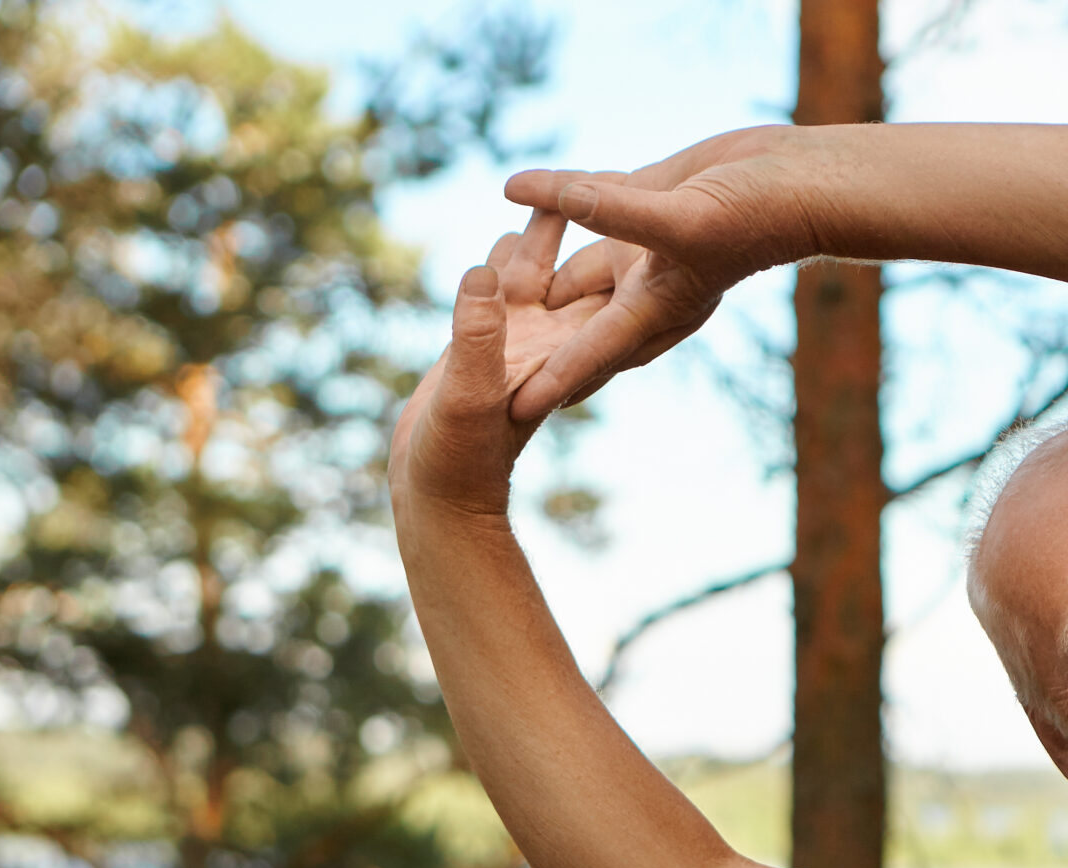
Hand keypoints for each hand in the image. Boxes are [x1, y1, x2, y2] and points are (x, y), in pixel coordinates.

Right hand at [389, 210, 609, 521]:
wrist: (437, 499)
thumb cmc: (457, 460)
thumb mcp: (465, 393)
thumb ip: (476, 336)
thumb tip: (484, 277)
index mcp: (558, 352)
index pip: (596, 284)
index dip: (614, 243)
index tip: (629, 195)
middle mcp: (547, 345)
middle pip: (578, 270)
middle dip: (590, 226)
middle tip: (611, 169)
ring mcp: (518, 346)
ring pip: (537, 275)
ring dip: (548, 236)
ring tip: (563, 183)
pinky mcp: (487, 348)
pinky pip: (501, 294)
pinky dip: (506, 263)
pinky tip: (508, 235)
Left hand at [501, 128, 825, 417]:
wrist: (798, 180)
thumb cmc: (758, 213)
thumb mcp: (684, 218)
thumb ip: (613, 211)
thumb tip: (542, 195)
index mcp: (656, 307)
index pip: (592, 353)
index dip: (552, 381)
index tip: (510, 410)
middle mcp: (644, 285)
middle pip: (575, 325)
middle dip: (537, 348)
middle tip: (486, 374)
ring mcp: (643, 246)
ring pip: (575, 263)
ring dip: (537, 270)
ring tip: (490, 287)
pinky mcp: (647, 203)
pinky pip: (588, 205)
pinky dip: (558, 198)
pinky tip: (522, 188)